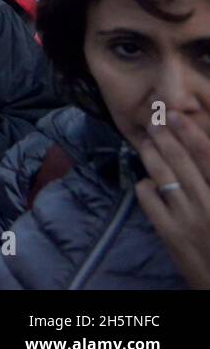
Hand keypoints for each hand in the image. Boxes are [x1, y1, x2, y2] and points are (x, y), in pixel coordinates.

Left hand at [134, 112, 209, 287]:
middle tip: (155, 121)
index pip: (208, 158)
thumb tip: (200, 153)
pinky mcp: (169, 232)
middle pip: (181, 162)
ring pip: (162, 175)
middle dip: (165, 137)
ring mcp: (186, 218)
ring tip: (146, 141)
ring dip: (151, 154)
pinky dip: (145, 185)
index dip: (191, 134)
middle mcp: (207, 204)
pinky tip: (147, 181)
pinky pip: (149, 199)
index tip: (177, 116)